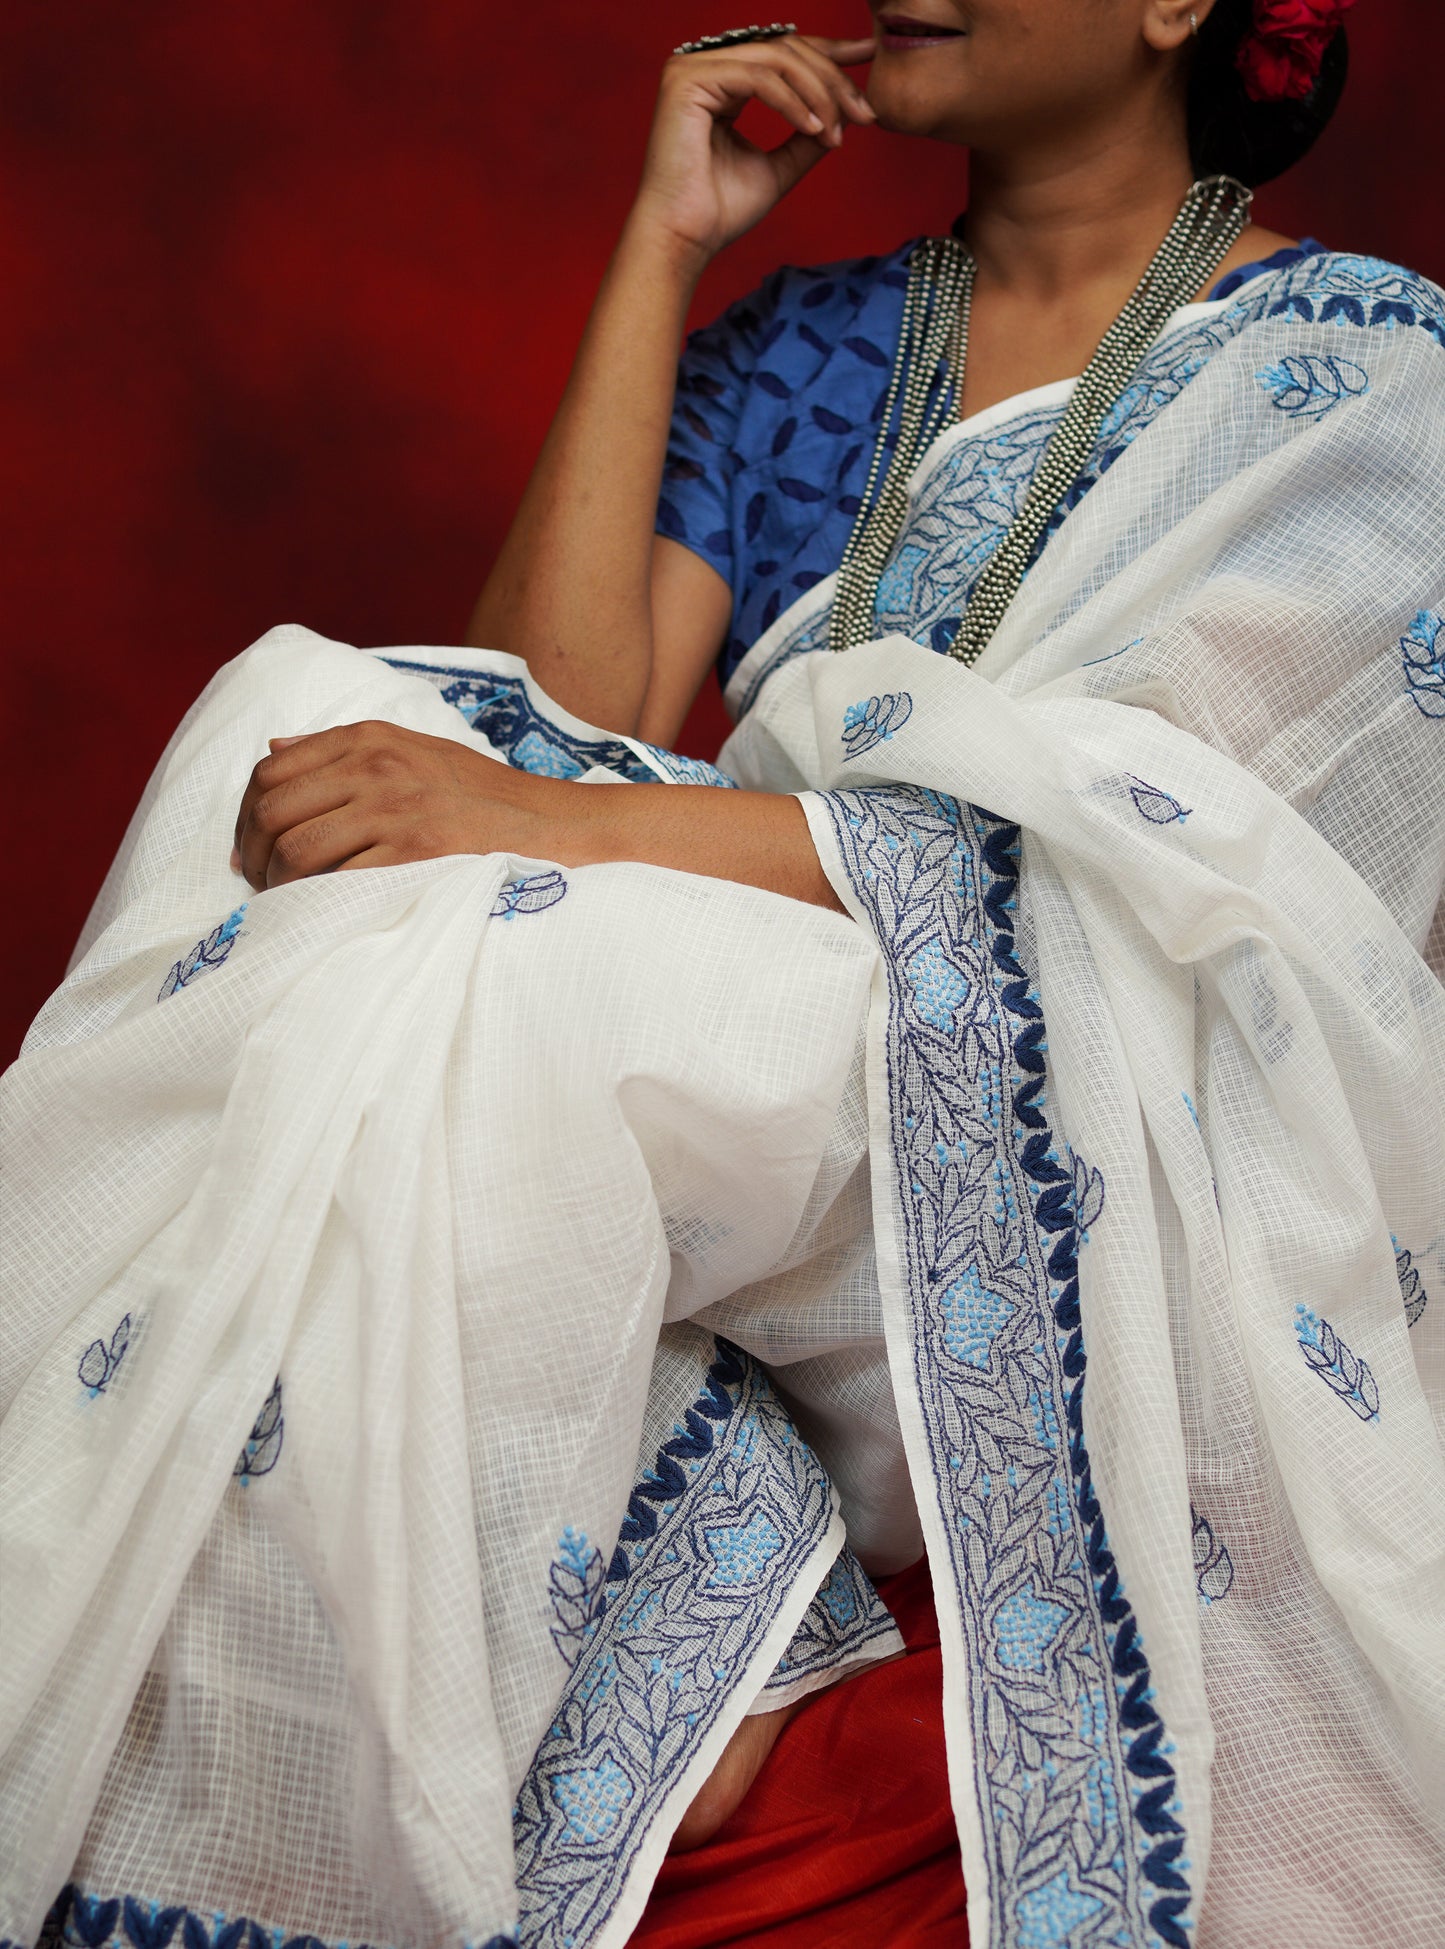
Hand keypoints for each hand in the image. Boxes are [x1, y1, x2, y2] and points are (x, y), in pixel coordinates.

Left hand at [230, 722, 560, 888]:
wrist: (543, 821)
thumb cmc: (475, 791)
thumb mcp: (410, 747)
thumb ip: (341, 748)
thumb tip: (276, 750)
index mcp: (368, 739)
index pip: (271, 770)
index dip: (246, 815)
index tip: (249, 848)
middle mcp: (374, 766)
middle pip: (274, 811)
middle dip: (253, 855)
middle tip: (260, 882)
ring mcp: (394, 809)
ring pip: (296, 849)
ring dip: (279, 883)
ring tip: (287, 899)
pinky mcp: (415, 851)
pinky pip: (339, 879)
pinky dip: (317, 899)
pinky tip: (321, 908)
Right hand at [633, 32, 876, 263]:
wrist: (684, 239)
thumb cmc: (720, 212)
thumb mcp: (779, 167)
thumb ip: (808, 137)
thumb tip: (847, 114)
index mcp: (723, 80)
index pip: (782, 53)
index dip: (828, 51)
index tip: (867, 54)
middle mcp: (706, 66)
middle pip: (785, 49)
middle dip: (832, 79)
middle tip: (865, 113)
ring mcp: (693, 67)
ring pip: (776, 59)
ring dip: (817, 94)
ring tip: (836, 132)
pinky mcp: (688, 79)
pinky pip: (758, 77)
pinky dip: (792, 102)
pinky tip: (812, 127)